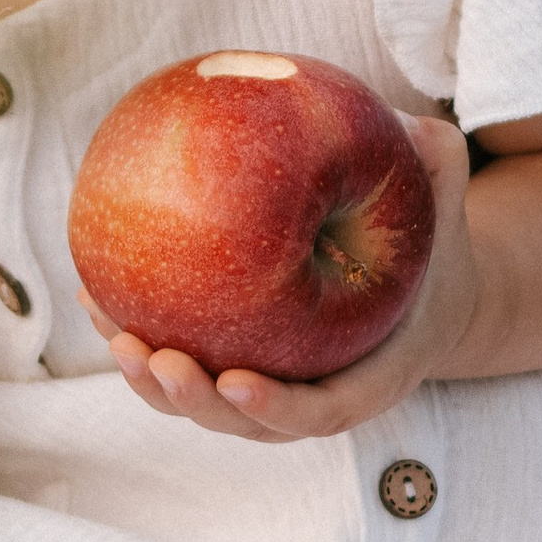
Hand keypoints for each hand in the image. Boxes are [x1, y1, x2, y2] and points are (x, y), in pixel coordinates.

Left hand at [99, 115, 479, 444]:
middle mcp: (315, 395)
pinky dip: (139, 339)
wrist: (421, 295)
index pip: (323, 411)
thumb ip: (441, 170)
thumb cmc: (436, 250)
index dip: (275, 407)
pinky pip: (185, 362)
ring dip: (150, 379)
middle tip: (151, 357)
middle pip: (244, 421)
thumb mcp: (447, 210)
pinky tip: (94, 292)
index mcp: (372, 376)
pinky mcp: (237, 365)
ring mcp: (272, 387)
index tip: (233, 379)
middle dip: (190, 399)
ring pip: (201, 402)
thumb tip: (404, 121)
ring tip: (109, 328)